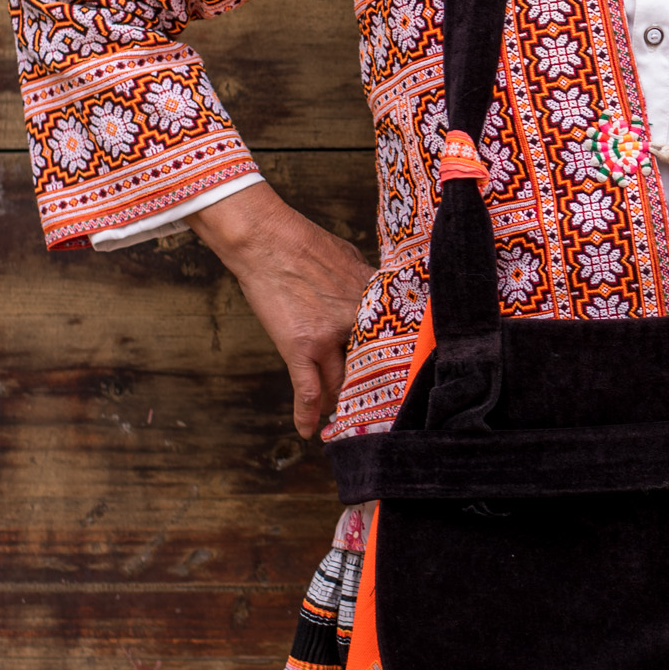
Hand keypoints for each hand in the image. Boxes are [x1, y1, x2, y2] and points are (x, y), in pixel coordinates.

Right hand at [189, 183, 374, 437]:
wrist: (266, 239)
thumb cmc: (305, 243)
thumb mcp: (351, 258)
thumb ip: (366, 286)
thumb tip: (375, 300)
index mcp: (372, 298)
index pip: (394, 340)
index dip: (397, 362)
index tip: (402, 378)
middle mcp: (356, 320)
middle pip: (371, 366)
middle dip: (373, 388)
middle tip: (377, 408)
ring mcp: (328, 336)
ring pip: (341, 382)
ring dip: (341, 403)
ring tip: (344, 419)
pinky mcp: (300, 346)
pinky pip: (307, 389)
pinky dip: (307, 413)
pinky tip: (308, 431)